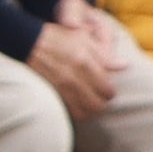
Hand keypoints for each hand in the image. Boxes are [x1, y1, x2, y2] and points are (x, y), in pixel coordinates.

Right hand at [28, 5, 129, 122]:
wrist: (28, 42)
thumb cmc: (58, 38)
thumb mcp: (84, 40)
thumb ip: (105, 56)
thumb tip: (125, 66)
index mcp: (85, 63)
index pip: (108, 90)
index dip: (110, 92)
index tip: (107, 88)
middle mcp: (74, 78)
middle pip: (98, 106)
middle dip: (102, 104)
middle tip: (100, 98)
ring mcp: (61, 88)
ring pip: (84, 113)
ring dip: (90, 111)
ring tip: (90, 103)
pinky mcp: (51, 93)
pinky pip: (69, 112)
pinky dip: (77, 112)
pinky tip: (77, 104)